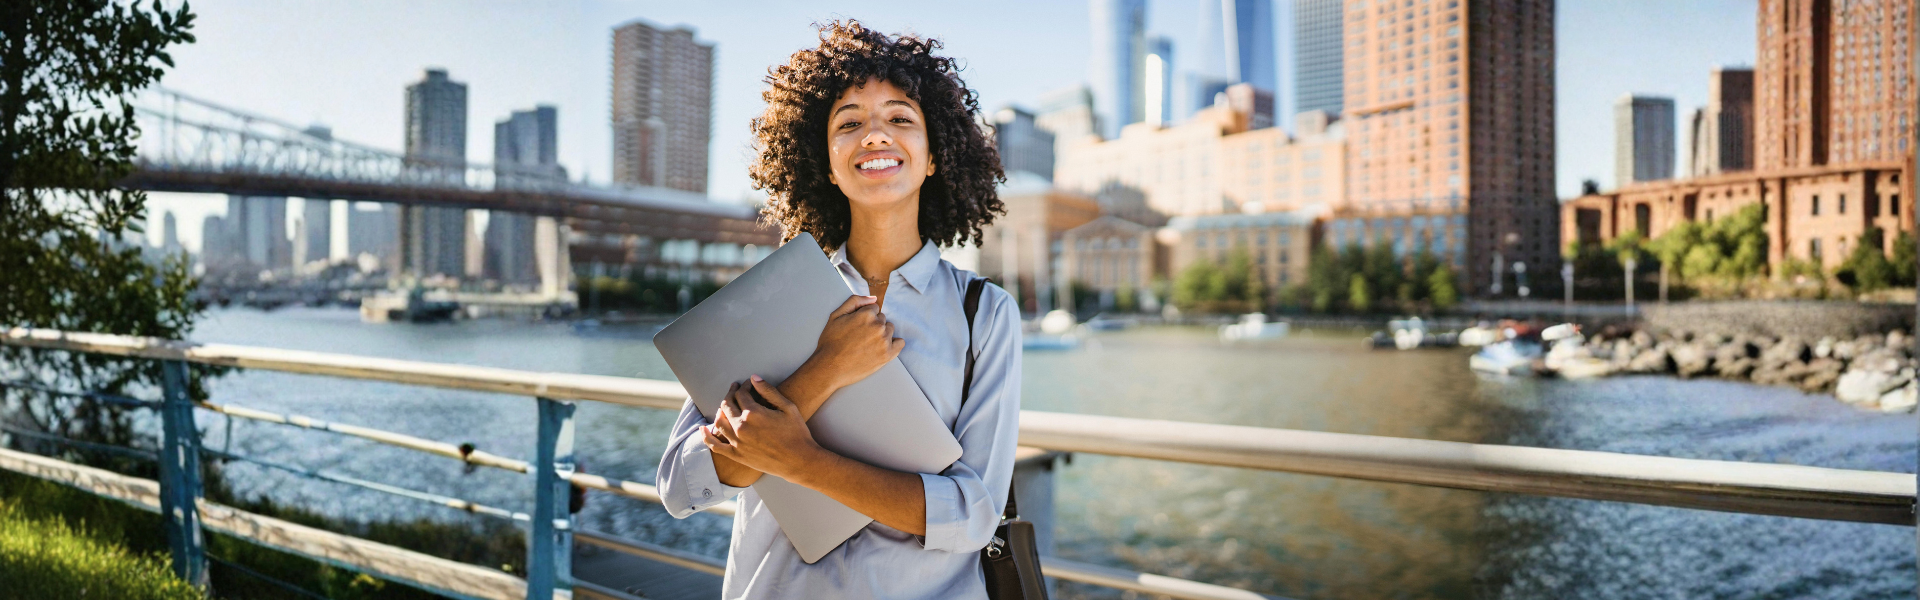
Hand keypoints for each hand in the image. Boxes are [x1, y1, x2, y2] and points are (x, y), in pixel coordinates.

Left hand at [704, 376, 821, 480]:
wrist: (799, 461)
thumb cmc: (797, 433)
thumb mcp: (787, 407)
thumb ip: (769, 391)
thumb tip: (753, 378)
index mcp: (753, 413)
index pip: (741, 394)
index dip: (744, 387)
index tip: (748, 385)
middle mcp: (741, 427)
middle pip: (727, 405)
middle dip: (730, 394)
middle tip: (735, 389)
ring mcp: (737, 442)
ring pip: (719, 421)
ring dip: (721, 410)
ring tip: (726, 405)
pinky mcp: (736, 455)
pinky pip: (715, 445)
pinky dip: (706, 437)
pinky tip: (702, 429)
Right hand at [805, 295, 904, 390]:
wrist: (829, 368)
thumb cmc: (830, 342)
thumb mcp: (836, 315)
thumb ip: (855, 301)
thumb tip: (873, 298)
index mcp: (866, 315)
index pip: (874, 308)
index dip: (864, 316)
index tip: (857, 326)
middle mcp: (878, 326)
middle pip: (882, 319)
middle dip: (873, 325)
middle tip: (860, 336)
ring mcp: (884, 341)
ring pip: (889, 330)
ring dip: (881, 334)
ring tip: (867, 344)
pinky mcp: (887, 355)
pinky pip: (900, 343)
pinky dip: (893, 344)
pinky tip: (882, 347)